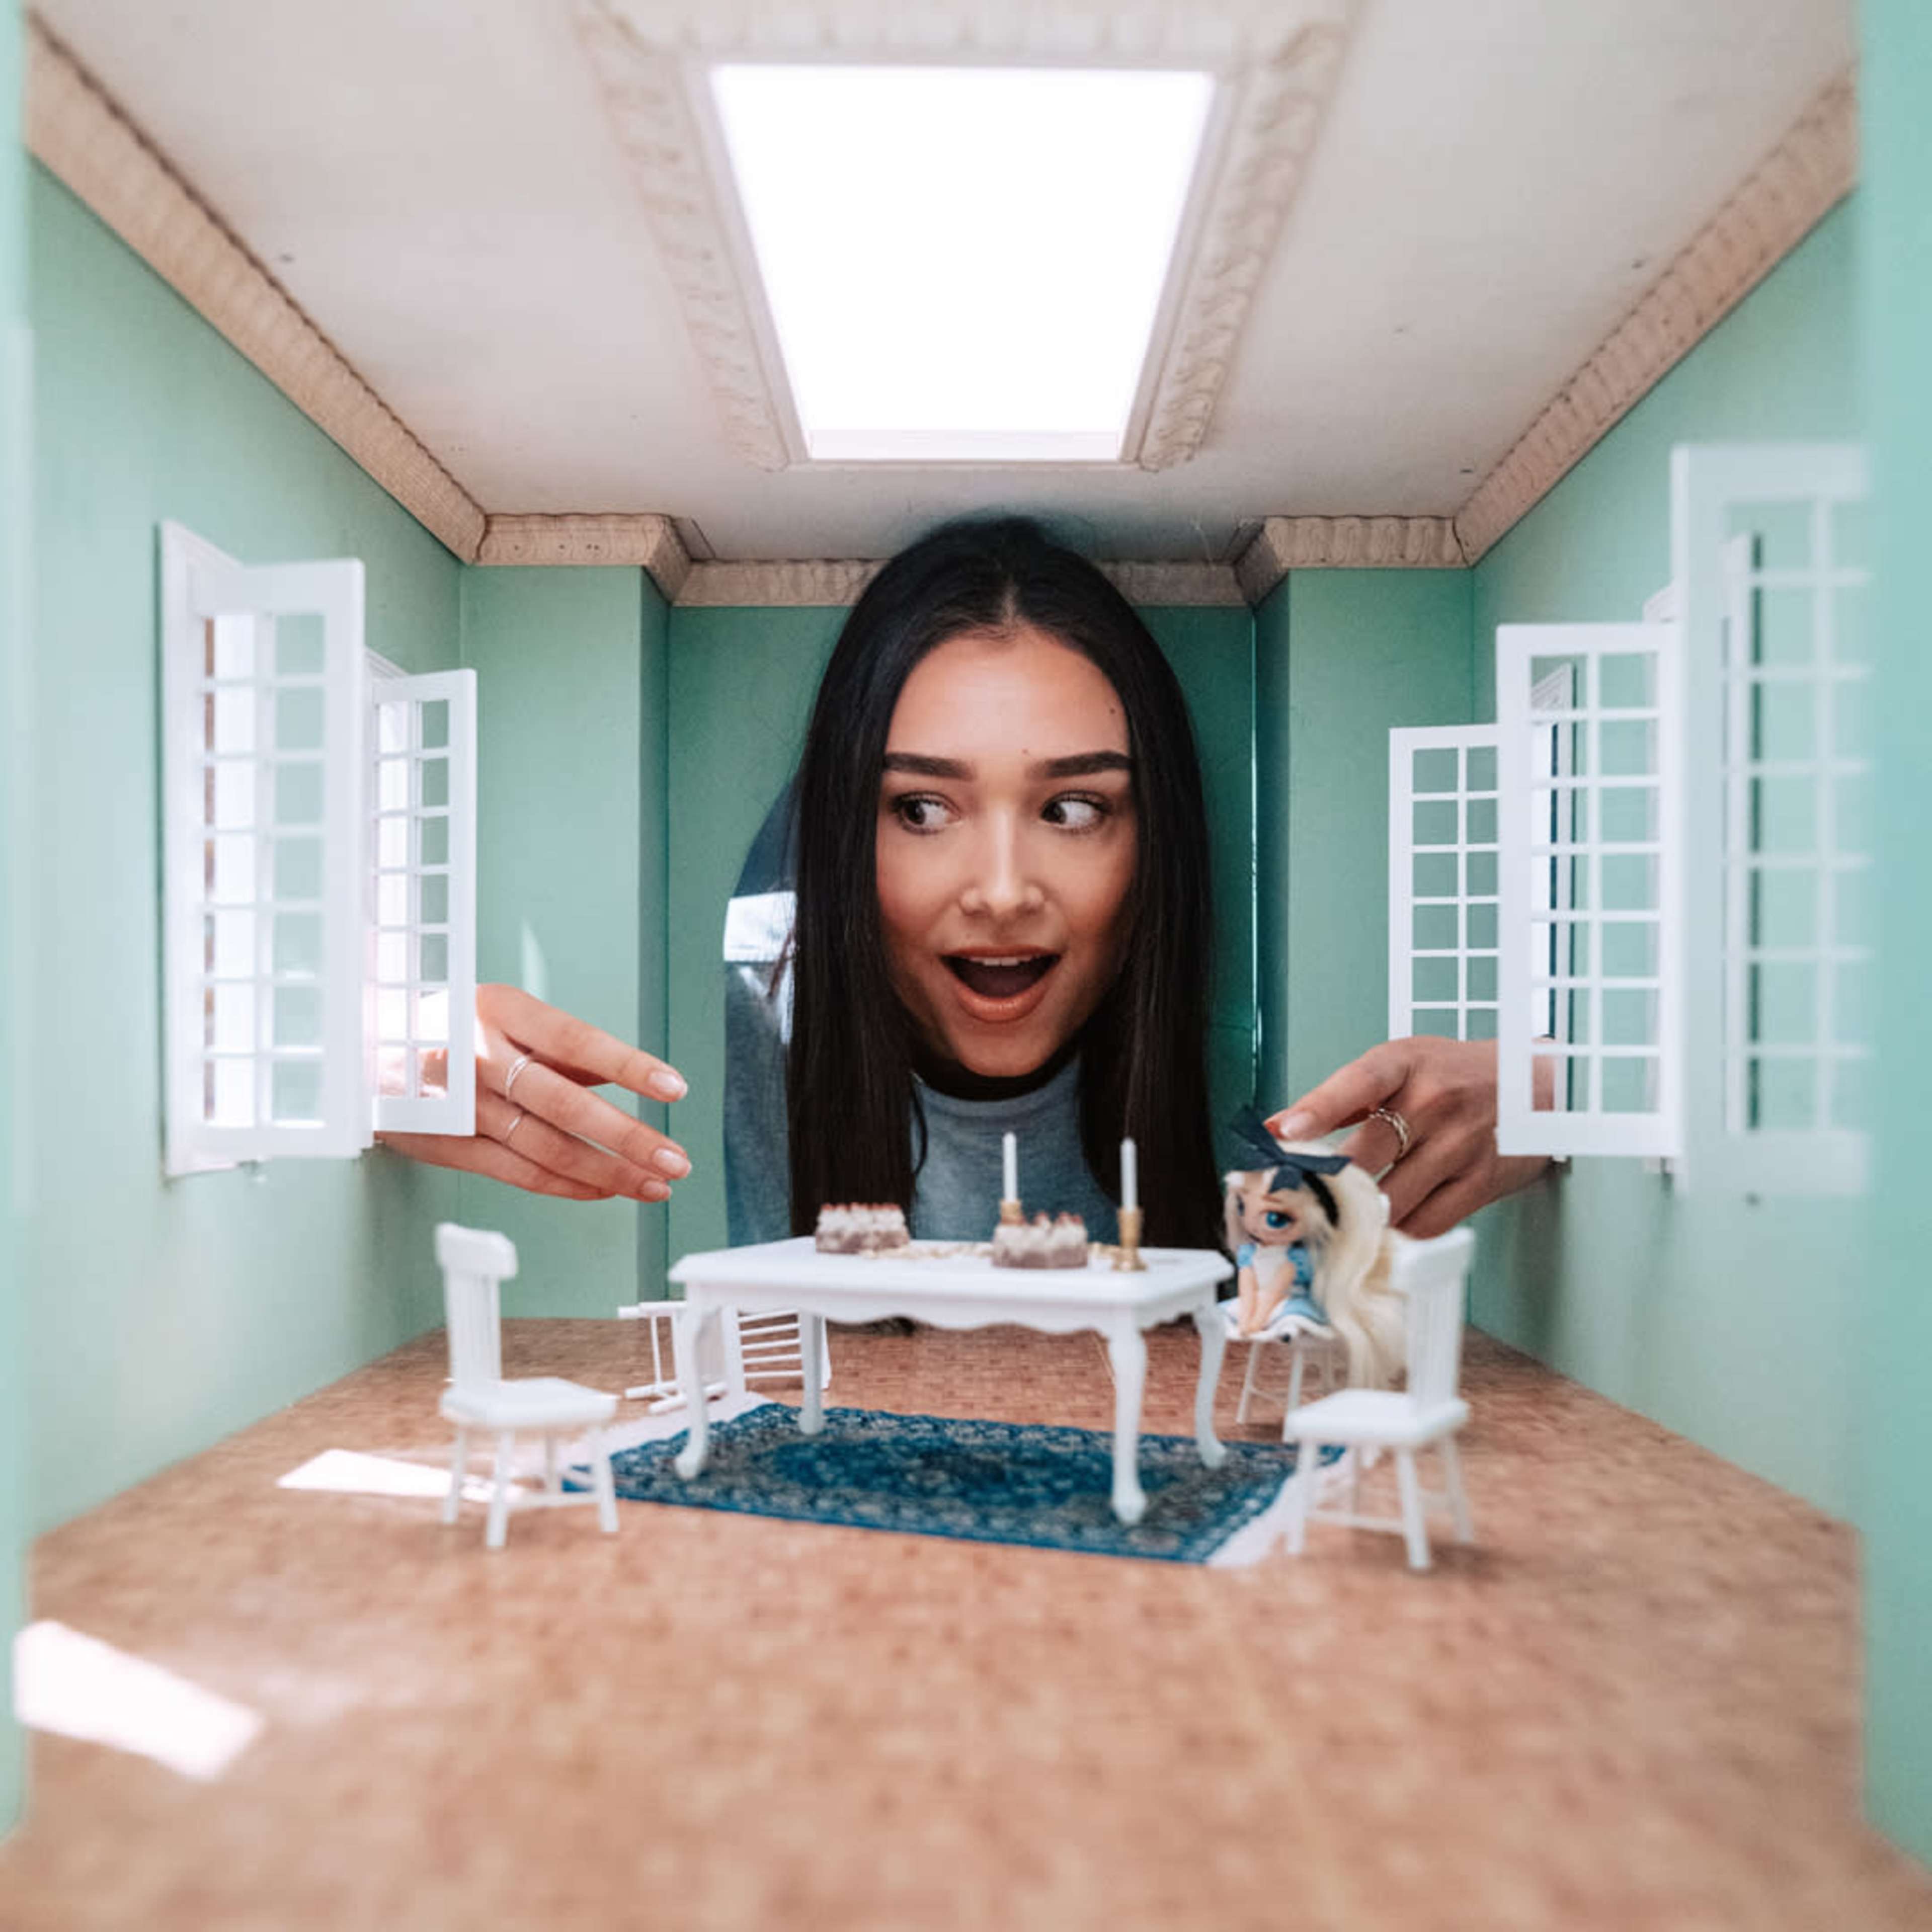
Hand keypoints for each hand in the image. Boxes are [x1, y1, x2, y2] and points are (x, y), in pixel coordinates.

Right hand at [377, 983, 690, 1202]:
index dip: (628, 1066)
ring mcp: (460, 1107)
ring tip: (653, 1184)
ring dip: (607, 1172)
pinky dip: (568, 1186)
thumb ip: (560, 1047)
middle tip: (675, 1159)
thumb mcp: (501, 1014)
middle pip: (565, 1105)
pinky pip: (519, 1172)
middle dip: (628, 1138)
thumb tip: (624, 1075)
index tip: (674, 1087)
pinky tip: (605, 1190)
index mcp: (499, 1011)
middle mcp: (478, 1058)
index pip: (576, 1041)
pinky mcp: (447, 1145)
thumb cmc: (445, 1027)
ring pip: (546, 1148)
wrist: (358, 1051)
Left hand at [1266, 1037, 1548, 1239]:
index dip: (1317, 1109)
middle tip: (1299, 1200)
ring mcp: (1460, 1145)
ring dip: (1363, 1214)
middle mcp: (1433, 1102)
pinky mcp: (1481, 1182)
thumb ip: (1340, 1098)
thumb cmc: (1455, 1075)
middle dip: (1328, 1183)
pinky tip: (1391, 1220)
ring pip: (1393, 1198)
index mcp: (1405, 1064)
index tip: (1285, 1134)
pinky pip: (1427, 1222)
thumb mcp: (1401, 1066)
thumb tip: (1277, 1128)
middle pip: (1367, 1154)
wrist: (1536, 1087)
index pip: (1357, 1083)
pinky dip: (1401, 1229)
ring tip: (1343, 1217)